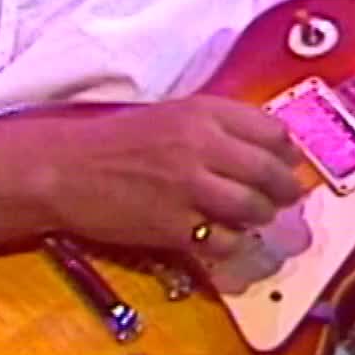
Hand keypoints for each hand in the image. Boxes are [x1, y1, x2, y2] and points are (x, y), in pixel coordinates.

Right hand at [38, 96, 306, 260]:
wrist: (67, 169)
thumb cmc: (118, 140)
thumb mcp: (172, 116)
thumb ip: (218, 126)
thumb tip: (270, 148)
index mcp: (203, 112)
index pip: (272, 131)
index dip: (286, 151)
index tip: (287, 162)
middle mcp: (202, 145)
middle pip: (269, 172)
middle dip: (285, 190)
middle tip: (285, 199)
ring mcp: (188, 187)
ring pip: (253, 208)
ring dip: (261, 217)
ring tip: (255, 218)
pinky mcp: (174, 226)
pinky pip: (225, 241)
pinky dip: (232, 243)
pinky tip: (223, 237)